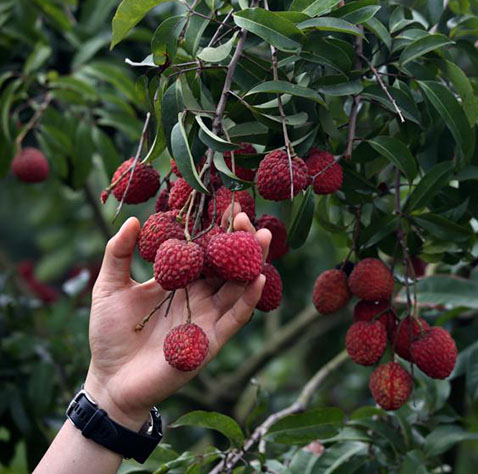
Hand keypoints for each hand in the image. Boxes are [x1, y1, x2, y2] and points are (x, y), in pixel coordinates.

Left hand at [83, 212, 270, 428]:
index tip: (224, 204)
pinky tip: (257, 277)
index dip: (214, 229)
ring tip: (261, 237)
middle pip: (228, 264)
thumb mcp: (109, 288)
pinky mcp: (213, 340)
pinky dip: (249, 298)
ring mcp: (209, 317)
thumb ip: (118, 254)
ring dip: (252, 262)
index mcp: (180, 281)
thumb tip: (133, 221)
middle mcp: (200, 296)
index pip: (203, 250)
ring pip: (239, 285)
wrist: (110, 379)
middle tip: (246, 216)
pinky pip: (236, 317)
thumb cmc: (110, 335)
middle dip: (240, 240)